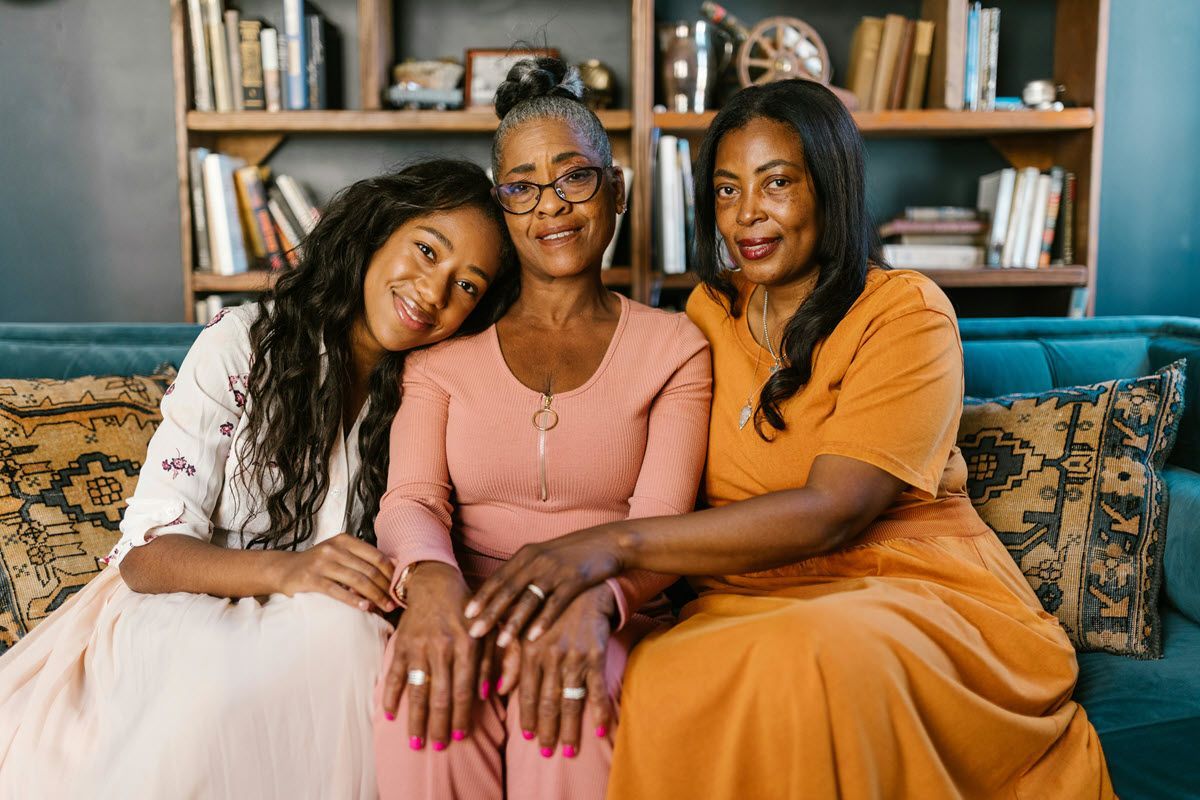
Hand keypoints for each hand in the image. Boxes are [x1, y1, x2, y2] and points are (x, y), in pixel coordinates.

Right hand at [274, 532, 395, 612]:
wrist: (284, 569)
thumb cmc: (318, 564)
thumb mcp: (339, 554)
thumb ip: (361, 558)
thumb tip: (393, 568)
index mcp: (345, 540)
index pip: (376, 556)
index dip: (391, 573)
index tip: (400, 587)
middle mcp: (334, 548)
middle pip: (369, 570)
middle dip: (385, 588)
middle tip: (395, 603)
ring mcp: (322, 563)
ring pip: (357, 580)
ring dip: (374, 596)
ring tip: (384, 608)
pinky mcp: (311, 579)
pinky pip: (337, 591)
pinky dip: (353, 600)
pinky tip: (365, 607)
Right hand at [380, 562, 479, 749]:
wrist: (436, 582)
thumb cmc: (469, 610)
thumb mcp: (489, 630)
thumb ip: (494, 660)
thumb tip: (491, 693)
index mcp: (467, 645)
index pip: (464, 690)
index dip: (462, 716)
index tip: (460, 737)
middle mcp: (443, 647)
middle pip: (440, 695)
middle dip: (439, 725)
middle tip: (438, 747)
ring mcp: (420, 645)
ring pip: (417, 689)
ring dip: (416, 719)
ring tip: (416, 742)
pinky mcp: (402, 643)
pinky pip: (393, 673)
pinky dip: (390, 694)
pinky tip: (389, 714)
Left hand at [464, 526, 622, 644]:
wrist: (609, 542)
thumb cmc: (575, 554)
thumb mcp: (545, 557)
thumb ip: (526, 572)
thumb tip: (504, 595)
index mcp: (526, 554)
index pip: (498, 578)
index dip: (482, 597)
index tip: (466, 614)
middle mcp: (537, 560)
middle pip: (508, 590)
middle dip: (489, 613)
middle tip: (473, 632)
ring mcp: (555, 570)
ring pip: (529, 600)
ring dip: (513, 622)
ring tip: (500, 642)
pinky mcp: (575, 580)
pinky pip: (555, 604)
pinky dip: (543, 621)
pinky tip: (533, 637)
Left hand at [498, 585, 615, 757]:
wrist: (586, 591)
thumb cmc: (552, 613)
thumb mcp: (526, 631)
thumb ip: (512, 660)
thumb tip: (498, 689)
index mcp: (530, 651)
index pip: (525, 693)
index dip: (526, 717)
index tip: (526, 738)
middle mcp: (550, 656)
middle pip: (547, 703)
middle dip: (547, 731)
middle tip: (547, 753)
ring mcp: (573, 657)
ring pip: (570, 701)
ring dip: (570, 729)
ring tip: (569, 751)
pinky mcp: (595, 655)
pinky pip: (598, 689)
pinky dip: (600, 711)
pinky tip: (601, 730)